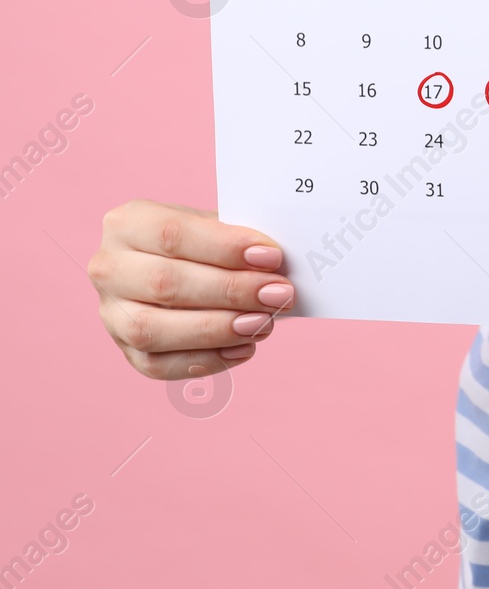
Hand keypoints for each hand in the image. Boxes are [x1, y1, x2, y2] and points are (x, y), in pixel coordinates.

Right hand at [90, 200, 292, 379]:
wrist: (184, 268)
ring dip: (217, 329)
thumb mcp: (217, 227)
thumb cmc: (206, 245)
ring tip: (264, 323)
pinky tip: (244, 348)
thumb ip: (239, 240)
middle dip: (231, 291)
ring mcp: (111, 313)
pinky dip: (206, 360)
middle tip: (280, 293)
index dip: (224, 248)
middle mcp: (109, 268)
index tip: (272, 256)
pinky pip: (159, 365)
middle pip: (165, 284)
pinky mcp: (126, 350)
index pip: (171, 234)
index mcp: (127, 223)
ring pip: (154, 329)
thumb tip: (276, 261)